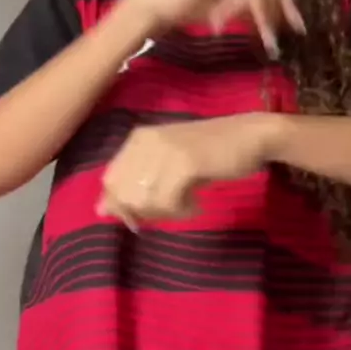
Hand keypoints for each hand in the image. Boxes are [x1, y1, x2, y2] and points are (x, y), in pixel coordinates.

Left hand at [97, 113, 275, 224]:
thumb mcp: (167, 168)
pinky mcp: (185, 161)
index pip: (110, 180)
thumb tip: (99, 210)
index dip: (124, 204)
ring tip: (187, 205)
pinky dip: (182, 211)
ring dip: (166, 213)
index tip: (149, 212)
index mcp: (137, 138)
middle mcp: (146, 140)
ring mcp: (165, 149)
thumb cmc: (210, 154)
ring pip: (144, 200)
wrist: (251, 136)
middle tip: (173, 209)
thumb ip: (134, 185)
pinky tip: (198, 204)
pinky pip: (167, 201)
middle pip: (124, 194)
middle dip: (145, 211)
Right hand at [121, 0, 305, 54]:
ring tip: (270, 38)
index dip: (284, 0)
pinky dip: (257, 7)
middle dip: (284, 4)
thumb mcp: (226, 9)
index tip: (296, 26)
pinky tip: (260, 27)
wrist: (154, 9)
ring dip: (269, 11)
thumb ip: (248, 8)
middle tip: (294, 30)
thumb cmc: (183, 11)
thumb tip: (274, 18)